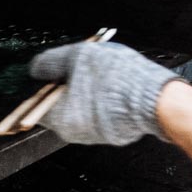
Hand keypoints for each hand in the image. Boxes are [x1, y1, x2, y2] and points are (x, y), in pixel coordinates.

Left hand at [28, 41, 181, 144]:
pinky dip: (98, 98)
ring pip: (77, 107)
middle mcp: (72, 132)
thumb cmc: (118, 79)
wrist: (157, 100)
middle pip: (55, 105)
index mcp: (58, 117)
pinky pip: (95, 112)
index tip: (45, 71)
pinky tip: (110, 84)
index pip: (33, 103)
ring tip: (96, 72)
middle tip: (74, 66)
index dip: (37, 84)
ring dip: (82, 90)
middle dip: (62, 85)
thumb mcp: (78, 57)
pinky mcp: (109, 132)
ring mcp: (91, 134)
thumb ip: (51, 61)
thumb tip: (36, 67)